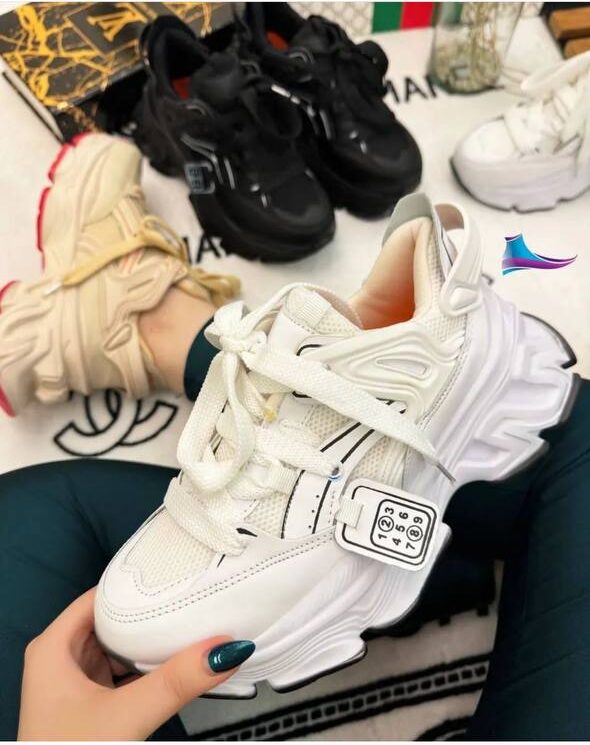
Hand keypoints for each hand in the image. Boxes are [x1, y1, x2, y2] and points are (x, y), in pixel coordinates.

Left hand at [18, 588, 253, 740]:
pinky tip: (170, 664)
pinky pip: (121, 671)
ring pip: (118, 646)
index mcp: (53, 646)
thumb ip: (175, 682)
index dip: (138, 583)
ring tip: (188, 624)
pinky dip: (144, 668)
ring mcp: (73, 682)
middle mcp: (60, 657)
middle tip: (192, 599)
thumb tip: (225, 650)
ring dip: (150, 642)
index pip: (102, 594)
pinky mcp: (88, 703)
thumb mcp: (126, 715)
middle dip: (151, 612)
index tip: (176, 574)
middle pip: (112, 618)